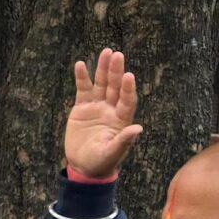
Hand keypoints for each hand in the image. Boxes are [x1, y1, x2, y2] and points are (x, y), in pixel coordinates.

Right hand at [64, 48, 142, 180]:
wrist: (84, 166)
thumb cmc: (102, 162)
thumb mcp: (112, 153)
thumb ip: (124, 141)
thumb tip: (138, 128)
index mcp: (121, 120)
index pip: (127, 100)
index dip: (128, 88)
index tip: (128, 75)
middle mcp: (111, 109)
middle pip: (115, 87)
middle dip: (116, 71)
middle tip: (117, 54)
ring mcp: (97, 107)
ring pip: (101, 84)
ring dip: (103, 69)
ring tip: (106, 52)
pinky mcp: (82, 108)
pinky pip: (83, 90)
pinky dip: (82, 78)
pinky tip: (81, 65)